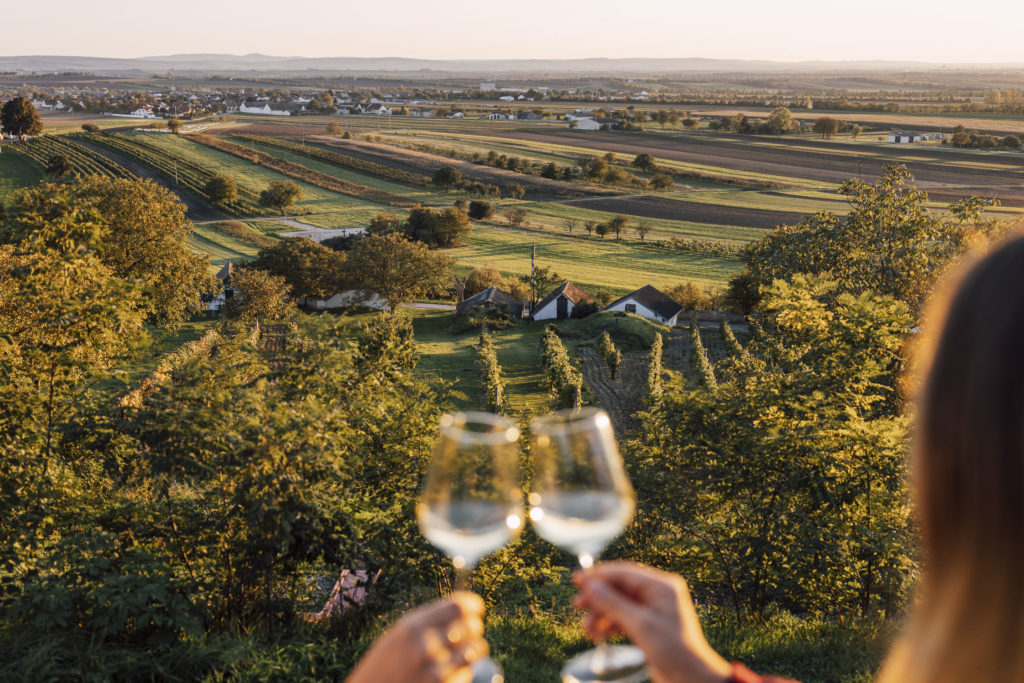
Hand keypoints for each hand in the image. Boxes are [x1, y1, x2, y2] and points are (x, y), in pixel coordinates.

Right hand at [347, 592, 487, 682]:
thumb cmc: (383, 667)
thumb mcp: (398, 637)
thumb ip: (427, 623)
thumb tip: (463, 611)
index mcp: (412, 627)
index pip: (457, 606)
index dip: (472, 605)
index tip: (476, 608)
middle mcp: (425, 645)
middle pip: (471, 625)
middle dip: (474, 626)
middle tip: (470, 631)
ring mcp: (435, 669)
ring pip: (476, 648)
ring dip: (475, 648)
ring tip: (466, 651)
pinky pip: (468, 671)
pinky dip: (465, 669)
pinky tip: (450, 671)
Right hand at [573, 562, 731, 682]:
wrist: (693, 679)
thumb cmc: (674, 650)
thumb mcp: (641, 625)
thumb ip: (614, 603)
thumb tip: (591, 585)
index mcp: (661, 586)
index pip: (623, 573)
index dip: (598, 576)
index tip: (576, 580)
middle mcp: (657, 594)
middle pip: (619, 588)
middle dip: (597, 596)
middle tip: (577, 604)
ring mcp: (652, 610)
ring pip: (619, 604)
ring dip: (601, 614)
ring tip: (586, 627)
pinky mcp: (648, 627)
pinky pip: (623, 618)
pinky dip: (609, 624)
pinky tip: (597, 633)